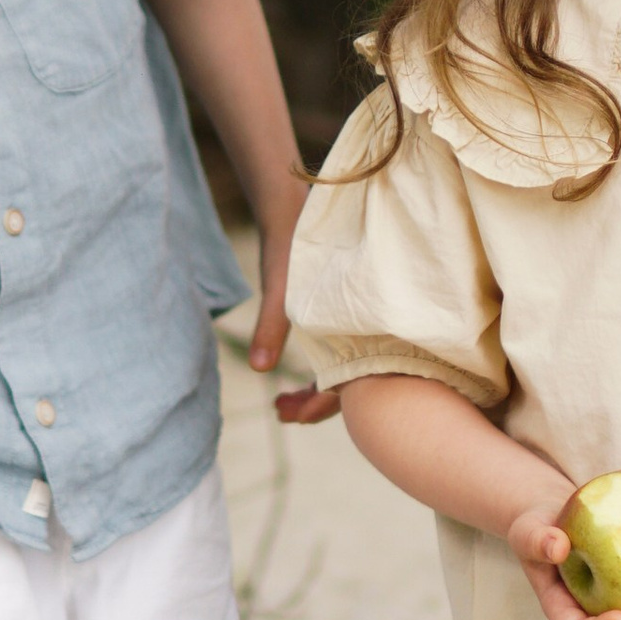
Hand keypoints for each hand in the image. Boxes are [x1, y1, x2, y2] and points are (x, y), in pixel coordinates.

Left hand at [249, 205, 341, 422]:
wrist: (296, 202)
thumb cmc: (292, 241)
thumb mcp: (280, 285)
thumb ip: (270, 326)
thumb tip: (258, 369)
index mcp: (356, 320)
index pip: (349, 380)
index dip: (322, 405)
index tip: (292, 417)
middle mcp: (362, 324)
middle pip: (351, 382)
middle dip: (316, 404)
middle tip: (281, 412)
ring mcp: (354, 321)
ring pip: (345, 371)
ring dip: (315, 392)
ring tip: (282, 406)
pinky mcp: (343, 315)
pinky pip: (339, 356)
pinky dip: (319, 375)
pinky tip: (293, 385)